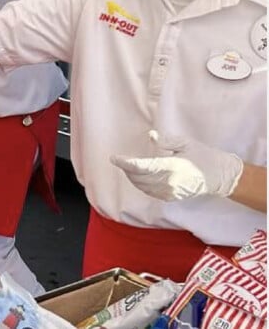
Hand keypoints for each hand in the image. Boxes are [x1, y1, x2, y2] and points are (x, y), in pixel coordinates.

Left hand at [111, 130, 242, 200]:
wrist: (220, 176)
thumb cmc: (203, 156)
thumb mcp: (186, 143)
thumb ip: (166, 141)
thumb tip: (150, 136)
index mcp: (172, 166)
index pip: (141, 166)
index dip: (125, 163)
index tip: (113, 158)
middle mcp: (169, 182)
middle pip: (138, 178)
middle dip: (126, 169)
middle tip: (120, 160)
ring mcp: (170, 192)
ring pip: (142, 187)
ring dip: (132, 177)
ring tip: (128, 168)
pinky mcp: (171, 198)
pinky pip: (150, 192)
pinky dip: (141, 185)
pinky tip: (139, 177)